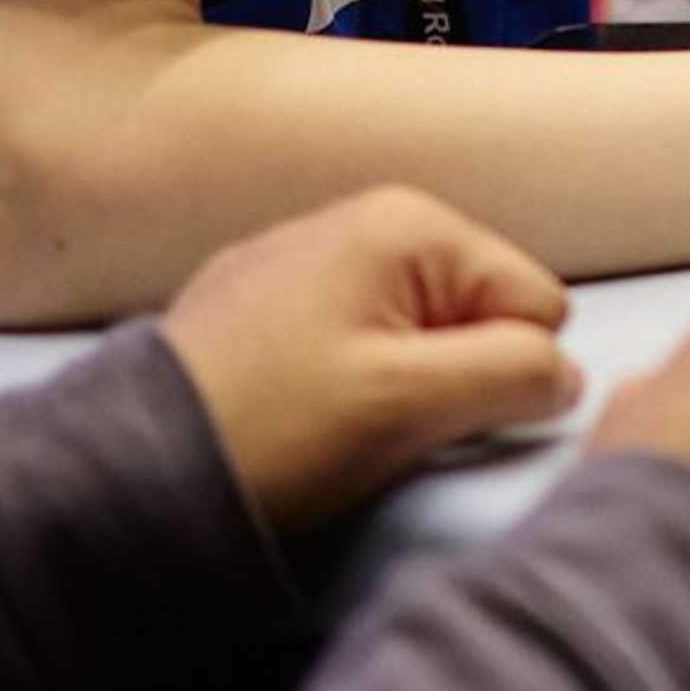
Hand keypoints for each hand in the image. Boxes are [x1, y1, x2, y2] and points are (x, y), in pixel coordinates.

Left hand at [160, 187, 582, 536]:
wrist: (127, 473)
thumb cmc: (272, 430)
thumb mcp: (412, 406)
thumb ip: (516, 374)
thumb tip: (562, 376)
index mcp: (408, 224)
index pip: (536, 302)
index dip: (502, 370)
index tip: (432, 410)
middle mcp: (361, 217)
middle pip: (476, 312)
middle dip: (449, 374)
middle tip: (382, 424)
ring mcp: (303, 259)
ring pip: (416, 332)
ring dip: (398, 384)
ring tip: (335, 426)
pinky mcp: (260, 305)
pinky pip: (352, 340)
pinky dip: (343, 382)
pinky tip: (297, 416)